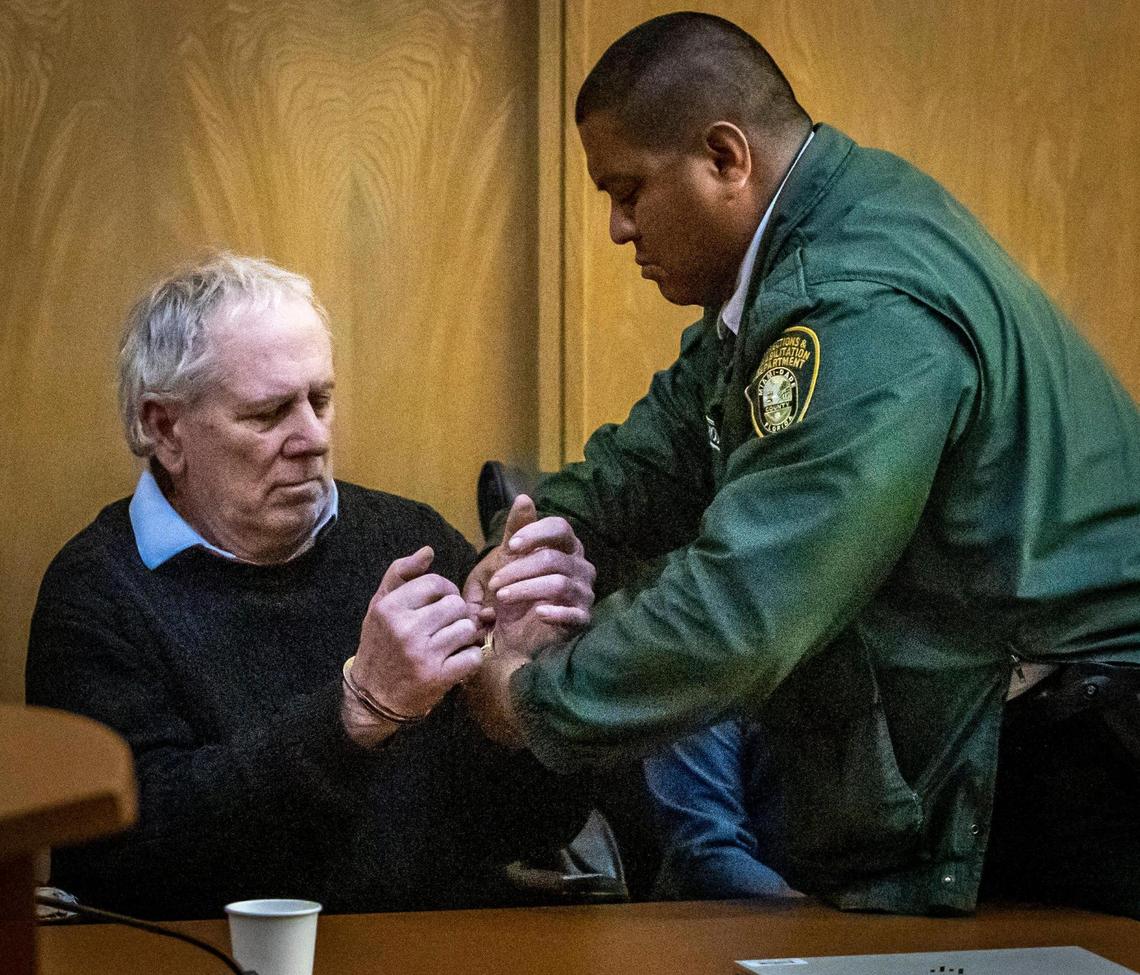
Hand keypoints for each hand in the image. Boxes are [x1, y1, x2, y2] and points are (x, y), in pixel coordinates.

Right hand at [344, 546, 482, 739]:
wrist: (372, 696)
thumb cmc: (379, 644)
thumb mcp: (380, 606)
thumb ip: (400, 573)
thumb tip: (428, 551)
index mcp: (390, 608)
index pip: (435, 582)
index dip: (444, 590)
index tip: (439, 603)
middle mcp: (405, 629)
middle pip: (456, 605)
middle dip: (455, 615)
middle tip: (444, 627)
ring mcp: (422, 654)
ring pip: (467, 629)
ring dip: (463, 636)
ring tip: (448, 644)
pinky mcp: (437, 677)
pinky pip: (473, 656)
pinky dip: (468, 658)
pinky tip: (454, 661)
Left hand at [463, 495, 595, 656]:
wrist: (515, 633)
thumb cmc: (517, 590)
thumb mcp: (511, 559)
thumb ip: (517, 529)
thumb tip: (524, 497)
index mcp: (569, 547)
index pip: (560, 528)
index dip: (535, 533)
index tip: (510, 546)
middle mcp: (582, 567)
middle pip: (554, 558)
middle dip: (519, 568)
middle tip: (494, 582)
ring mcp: (585, 593)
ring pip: (559, 584)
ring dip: (525, 589)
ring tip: (501, 596)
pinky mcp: (583, 619)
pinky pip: (573, 613)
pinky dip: (555, 612)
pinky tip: (538, 613)